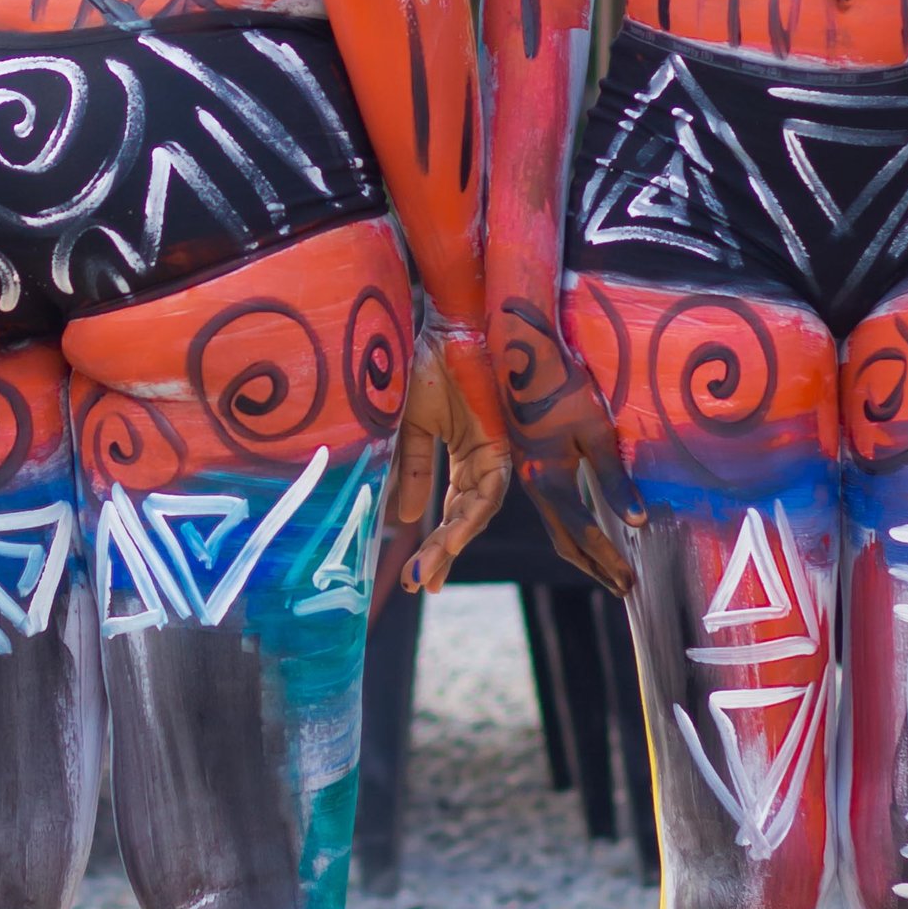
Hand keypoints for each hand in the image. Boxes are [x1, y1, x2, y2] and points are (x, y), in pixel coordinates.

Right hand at [373, 332, 509, 610]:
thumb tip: (407, 520)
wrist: (438, 324)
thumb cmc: (421, 365)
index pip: (450, 509)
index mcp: (462, 454)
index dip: (435, 544)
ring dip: (454, 542)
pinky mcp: (499, 441)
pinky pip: (489, 488)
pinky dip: (470, 515)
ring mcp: (493, 450)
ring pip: (479, 510)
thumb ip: (411, 471)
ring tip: (430, 570)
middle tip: (422, 583)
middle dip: (444, 553)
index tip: (415, 576)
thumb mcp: (408, 427)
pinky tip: (451, 538)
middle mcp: (482, 457)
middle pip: (465, 517)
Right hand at [499, 306, 642, 595]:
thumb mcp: (594, 430)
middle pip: (565, 540)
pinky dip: (572, 529)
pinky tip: (585, 528)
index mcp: (548, 480)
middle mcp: (535, 485)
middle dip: (595, 565)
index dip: (607, 560)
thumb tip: (638, 522)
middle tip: (623, 587)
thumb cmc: (560, 385)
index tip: (629, 583)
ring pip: (555, 528)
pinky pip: (552, 509)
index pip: (583, 533)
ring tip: (607, 569)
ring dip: (582, 553)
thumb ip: (614, 479)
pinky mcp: (529, 462)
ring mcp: (529, 475)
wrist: (517, 352)